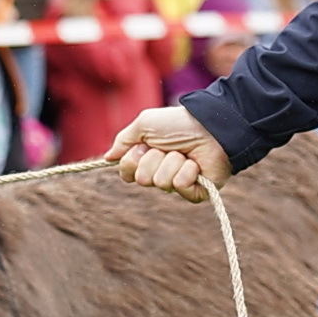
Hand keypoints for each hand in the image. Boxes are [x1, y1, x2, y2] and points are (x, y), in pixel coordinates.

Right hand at [105, 106, 232, 202]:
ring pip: (161, 182)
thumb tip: (108, 158)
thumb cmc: (178, 123)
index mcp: (147, 160)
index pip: (127, 173)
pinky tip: (196, 163)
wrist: (210, 126)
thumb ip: (123, 140)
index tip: (145, 145)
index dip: (133, 158)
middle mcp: (160, 174)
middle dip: (154, 158)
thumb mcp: (145, 125)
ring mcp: (177, 184)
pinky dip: (187, 170)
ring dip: (173, 161)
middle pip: (142, 179)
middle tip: (168, 147)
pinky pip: (180, 186)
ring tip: (185, 152)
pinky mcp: (195, 193)